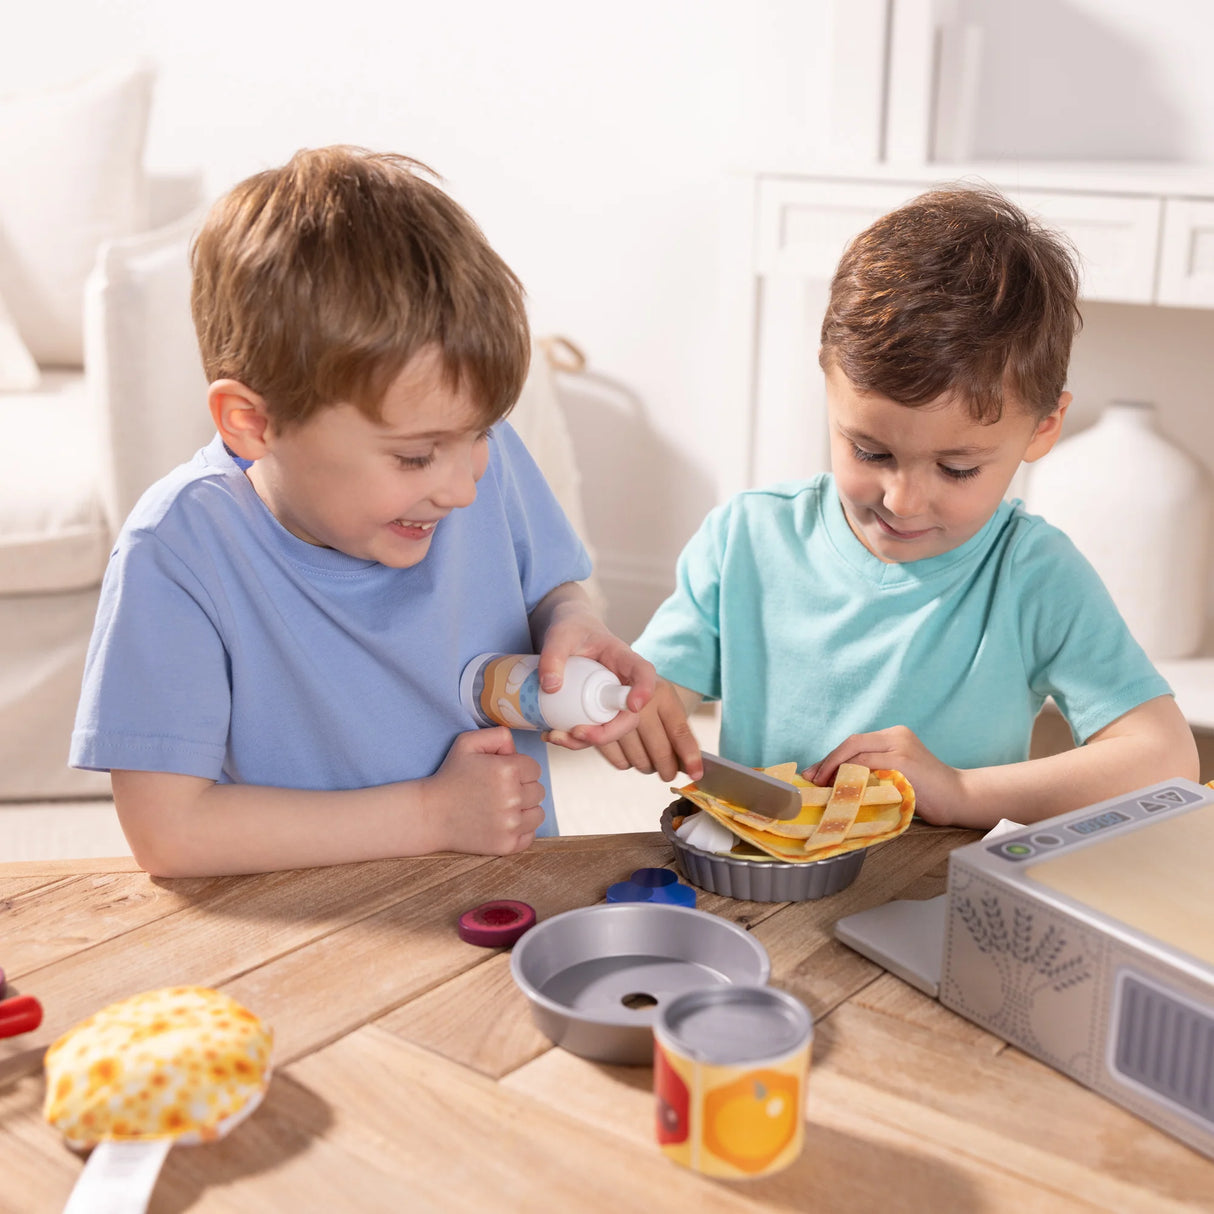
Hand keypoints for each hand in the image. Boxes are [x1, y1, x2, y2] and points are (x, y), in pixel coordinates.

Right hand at [425, 728, 545, 853]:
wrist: (430, 814)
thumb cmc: (450, 777)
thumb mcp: (467, 743)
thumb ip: (498, 735)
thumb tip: (516, 748)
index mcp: (508, 770)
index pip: (535, 769)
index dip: (519, 770)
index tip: (502, 775)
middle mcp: (513, 797)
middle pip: (538, 791)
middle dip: (522, 789)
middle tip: (498, 792)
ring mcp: (511, 824)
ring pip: (538, 814)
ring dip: (525, 810)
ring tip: (501, 807)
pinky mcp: (507, 844)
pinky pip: (530, 835)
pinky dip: (520, 830)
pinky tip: (501, 823)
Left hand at [534, 598, 657, 748]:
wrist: (567, 634)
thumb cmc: (570, 629)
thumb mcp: (560, 635)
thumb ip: (553, 655)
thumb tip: (550, 687)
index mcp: (622, 658)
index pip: (643, 673)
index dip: (644, 690)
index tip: (633, 705)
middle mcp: (621, 683)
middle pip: (629, 715)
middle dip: (607, 732)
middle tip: (577, 732)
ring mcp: (609, 700)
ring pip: (610, 729)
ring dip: (585, 741)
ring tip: (554, 736)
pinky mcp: (595, 711)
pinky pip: (591, 730)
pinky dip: (573, 739)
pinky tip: (550, 734)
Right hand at [595, 678, 703, 783]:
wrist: (600, 663)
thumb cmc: (638, 689)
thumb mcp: (660, 700)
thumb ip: (675, 730)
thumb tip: (692, 766)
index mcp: (663, 694)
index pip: (680, 730)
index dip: (689, 754)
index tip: (696, 774)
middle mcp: (642, 701)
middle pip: (660, 751)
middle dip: (666, 769)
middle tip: (667, 773)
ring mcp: (617, 713)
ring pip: (638, 758)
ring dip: (643, 765)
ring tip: (645, 758)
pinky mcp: (595, 723)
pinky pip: (617, 759)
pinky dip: (622, 761)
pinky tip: (626, 752)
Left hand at [802, 725, 963, 826]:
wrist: (961, 797)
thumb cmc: (927, 792)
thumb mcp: (896, 775)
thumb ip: (873, 772)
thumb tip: (835, 783)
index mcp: (894, 736)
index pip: (854, 743)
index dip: (830, 759)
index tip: (814, 774)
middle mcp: (896, 736)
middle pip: (851, 743)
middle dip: (827, 762)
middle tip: (812, 780)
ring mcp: (900, 747)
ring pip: (856, 753)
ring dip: (835, 771)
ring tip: (823, 787)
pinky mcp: (904, 761)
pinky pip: (867, 765)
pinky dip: (851, 776)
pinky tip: (841, 789)